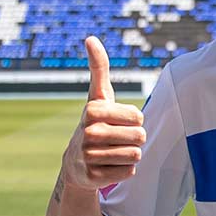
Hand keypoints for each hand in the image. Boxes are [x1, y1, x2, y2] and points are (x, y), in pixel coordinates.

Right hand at [61, 36, 144, 190]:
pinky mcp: (93, 177)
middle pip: (140, 136)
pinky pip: (129, 173)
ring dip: (130, 155)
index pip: (139, 117)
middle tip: (116, 140)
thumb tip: (90, 38)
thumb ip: (98, 67)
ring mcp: (89, 156)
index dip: (134, 121)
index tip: (117, 122)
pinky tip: (108, 167)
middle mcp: (89, 132)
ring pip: (136, 156)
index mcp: (93, 110)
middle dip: (134, 139)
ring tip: (112, 152)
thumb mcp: (98, 96)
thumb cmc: (95, 123)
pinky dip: (124, 171)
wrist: (75, 163)